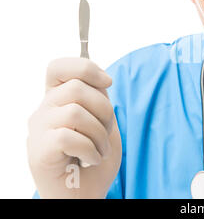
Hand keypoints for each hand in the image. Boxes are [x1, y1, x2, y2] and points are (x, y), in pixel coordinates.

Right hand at [27, 58, 121, 197]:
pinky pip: (69, 136)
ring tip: (100, 150)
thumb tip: (102, 79)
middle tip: (105, 133)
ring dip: (99, 134)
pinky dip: (90, 149)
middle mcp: (44, 110)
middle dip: (104, 110)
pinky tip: (91, 159)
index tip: (107, 82)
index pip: (58, 67)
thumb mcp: (103, 122)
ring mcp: (38, 130)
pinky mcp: (39, 151)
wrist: (86, 194)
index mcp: (58, 100)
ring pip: (75, 112)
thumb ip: (98, 99)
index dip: (84, 67)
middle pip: (76, 87)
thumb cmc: (94, 158)